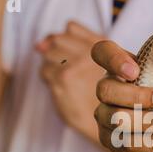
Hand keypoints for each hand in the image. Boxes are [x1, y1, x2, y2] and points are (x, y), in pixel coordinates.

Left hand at [37, 21, 105, 141]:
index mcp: (104, 45)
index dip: (66, 40)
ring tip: (70, 82)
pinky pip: (45, 71)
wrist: (113, 123)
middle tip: (71, 72)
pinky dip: (50, 80)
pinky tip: (66, 90)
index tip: (68, 52)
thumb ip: (79, 45)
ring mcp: (76, 65)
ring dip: (53, 67)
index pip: (71, 28)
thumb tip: (39, 43)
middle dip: (57, 53)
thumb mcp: (106, 63)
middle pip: (57, 40)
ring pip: (48, 54)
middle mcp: (91, 52)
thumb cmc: (108, 95)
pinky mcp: (63, 80)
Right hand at [91, 38, 152, 151]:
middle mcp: (111, 90)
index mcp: (126, 68)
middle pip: (104, 90)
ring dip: (147, 122)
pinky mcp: (111, 141)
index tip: (134, 72)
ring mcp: (107, 116)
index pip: (102, 52)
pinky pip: (122, 142)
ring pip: (114, 118)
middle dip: (137, 97)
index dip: (112, 59)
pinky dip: (147, 142)